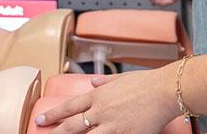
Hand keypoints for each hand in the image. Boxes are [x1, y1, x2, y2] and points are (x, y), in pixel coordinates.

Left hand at [35, 65, 178, 133]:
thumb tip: (93, 81)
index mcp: (98, 95)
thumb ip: (105, 82)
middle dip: (56, 131)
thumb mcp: (120, 78)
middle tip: (42, 133)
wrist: (165, 91)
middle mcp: (101, 111)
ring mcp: (112, 125)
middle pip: (72, 125)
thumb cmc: (146, 82)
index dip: (53, 114)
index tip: (41, 119)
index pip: (69, 107)